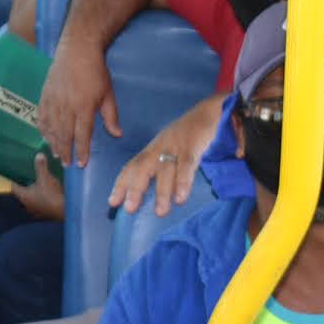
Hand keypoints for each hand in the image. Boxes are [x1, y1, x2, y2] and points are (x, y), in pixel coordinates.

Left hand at [14, 153, 65, 220]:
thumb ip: (41, 166)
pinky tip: (48, 192)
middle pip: (23, 193)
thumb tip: (38, 155)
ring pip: (32, 198)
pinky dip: (42, 197)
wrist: (65, 211)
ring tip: (39, 182)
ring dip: (34, 191)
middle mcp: (27, 204)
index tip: (16, 172)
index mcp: (24, 196)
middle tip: (29, 175)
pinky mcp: (45, 212)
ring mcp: (36, 210)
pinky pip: (40, 202)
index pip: (14, 187)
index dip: (14, 179)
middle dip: (25, 184)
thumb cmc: (51, 195)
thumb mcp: (46, 178)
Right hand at [37, 47, 117, 166]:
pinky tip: (44, 136)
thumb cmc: (96, 72)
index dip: (82, 150)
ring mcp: (53, 100)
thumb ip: (110, 116)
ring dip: (54, 142)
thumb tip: (117, 135)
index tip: (82, 163)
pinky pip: (41, 116)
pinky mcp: (45, 94)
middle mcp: (66, 106)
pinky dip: (42, 128)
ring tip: (57, 154)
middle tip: (67, 164)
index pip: (82, 133)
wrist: (77, 50)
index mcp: (84, 106)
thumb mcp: (108, 93)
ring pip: (51, 127)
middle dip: (66, 150)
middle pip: (64, 134)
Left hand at [110, 96, 223, 216]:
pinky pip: (186, 165)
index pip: (133, 165)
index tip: (112, 202)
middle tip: (129, 208)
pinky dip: (183, 181)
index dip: (122, 183)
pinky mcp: (193, 145)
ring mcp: (176, 145)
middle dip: (134, 187)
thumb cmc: (190, 135)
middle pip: (142, 166)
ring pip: (165, 169)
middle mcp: (160, 146)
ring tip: (160, 212)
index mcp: (153, 148)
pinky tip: (181, 198)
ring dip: (162, 191)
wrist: (211, 112)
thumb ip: (163, 167)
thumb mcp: (171, 148)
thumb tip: (156, 195)